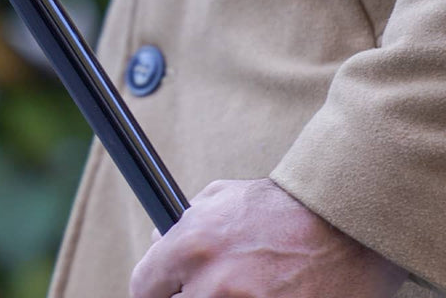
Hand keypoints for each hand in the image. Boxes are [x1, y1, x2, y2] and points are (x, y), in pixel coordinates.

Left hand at [130, 178, 406, 297]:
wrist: (341, 226)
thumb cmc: (279, 207)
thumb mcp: (223, 197)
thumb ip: (185, 222)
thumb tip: (157, 242)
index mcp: (193, 246)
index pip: (143, 285)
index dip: (151, 288)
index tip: (160, 290)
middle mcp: (212, 283)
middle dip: (186, 295)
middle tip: (204, 288)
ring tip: (237, 287)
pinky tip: (264, 293)